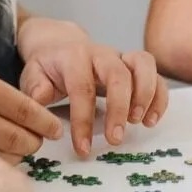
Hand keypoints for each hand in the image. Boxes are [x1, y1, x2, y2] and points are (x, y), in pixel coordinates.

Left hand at [17, 17, 168, 156]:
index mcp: (72, 57)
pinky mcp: (135, 66)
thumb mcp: (32, 73)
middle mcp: (100, 53)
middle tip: (115, 138)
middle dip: (119, 108)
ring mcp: (120, 57)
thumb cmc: (47, 65)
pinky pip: (155, 75)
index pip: (81, 88)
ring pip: (144, 66)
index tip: (83, 147)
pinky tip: (149, 120)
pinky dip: (159, 98)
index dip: (83, 120)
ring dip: (146, 96)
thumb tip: (40, 101)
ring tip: (139, 123)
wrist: (58, 44)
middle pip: (118, 75)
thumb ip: (35, 87)